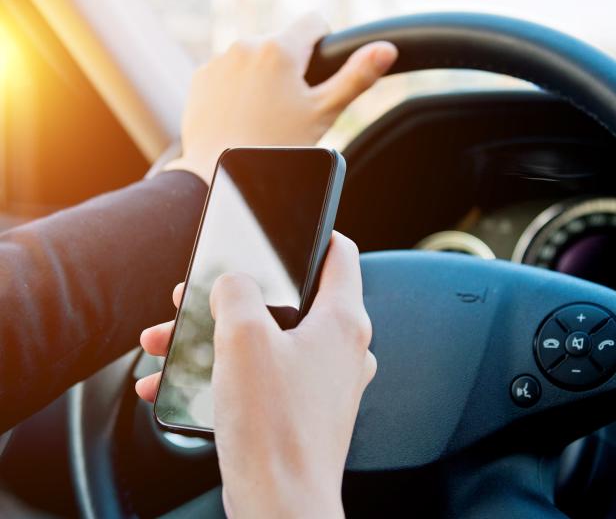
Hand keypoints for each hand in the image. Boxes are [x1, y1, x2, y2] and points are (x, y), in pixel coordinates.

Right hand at [137, 233, 375, 518]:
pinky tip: (173, 381)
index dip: (314, 236)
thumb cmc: (271, 425)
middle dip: (233, 296)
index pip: (340, 255)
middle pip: (289, 299)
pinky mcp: (302, 407)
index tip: (286, 233)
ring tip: (166, 341)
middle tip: (195, 297)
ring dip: (216, 335)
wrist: (278, 508)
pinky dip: (224, 370)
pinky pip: (261, 374)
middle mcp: (341, 348)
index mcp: (342, 321)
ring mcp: (323, 380)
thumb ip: (236, 291)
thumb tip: (233, 284)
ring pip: (267, 338)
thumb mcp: (242, 337)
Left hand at [165, 13, 396, 182]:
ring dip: (261, 76)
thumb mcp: (323, 113)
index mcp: (280, 49)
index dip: (323, 45)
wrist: (221, 173)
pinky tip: (239, 117)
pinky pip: (226, 72)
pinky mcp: (200, 78)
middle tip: (289, 107)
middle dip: (289, 66)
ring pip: (253, 58)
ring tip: (262, 116)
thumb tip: (387, 49)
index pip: (314, 22)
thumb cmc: (276, 147)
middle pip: (281, 42)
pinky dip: (235, 87)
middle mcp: (245, 45)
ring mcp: (219, 61)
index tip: (318, 73)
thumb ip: (356, 77)